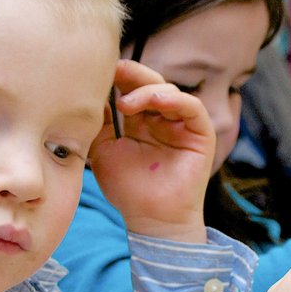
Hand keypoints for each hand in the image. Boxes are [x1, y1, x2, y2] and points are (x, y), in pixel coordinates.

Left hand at [89, 59, 215, 242]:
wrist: (151, 219)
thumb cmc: (128, 190)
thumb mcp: (103, 150)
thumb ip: (99, 123)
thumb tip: (90, 93)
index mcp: (140, 121)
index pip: (131, 89)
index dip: (118, 78)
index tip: (100, 73)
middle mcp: (161, 118)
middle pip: (150, 83)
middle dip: (132, 75)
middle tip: (115, 72)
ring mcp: (182, 124)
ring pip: (169, 91)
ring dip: (147, 91)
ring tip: (127, 104)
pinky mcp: (201, 133)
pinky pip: (192, 107)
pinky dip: (175, 100)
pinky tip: (157, 101)